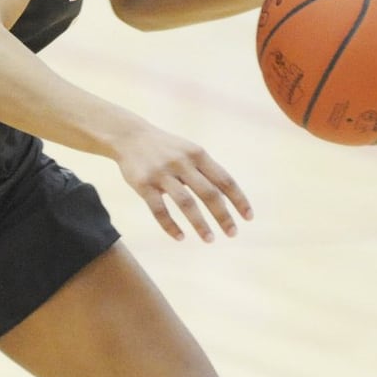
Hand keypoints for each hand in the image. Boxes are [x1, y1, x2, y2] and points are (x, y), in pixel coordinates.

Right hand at [112, 122, 251, 242]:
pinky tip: (180, 237)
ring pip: (186, 203)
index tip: (248, 218)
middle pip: (209, 193)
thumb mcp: (189, 151)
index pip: (225, 180)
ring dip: (200, 224)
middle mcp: (182, 163)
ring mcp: (161, 173)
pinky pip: (159, 210)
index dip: (238, 200)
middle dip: (223, 216)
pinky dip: (170, 225)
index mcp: (197, 154)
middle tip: (232, 234)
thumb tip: (229, 198)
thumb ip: (206, 171)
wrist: (129, 136)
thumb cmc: (165, 148)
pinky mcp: (143, 184)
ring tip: (209, 240)